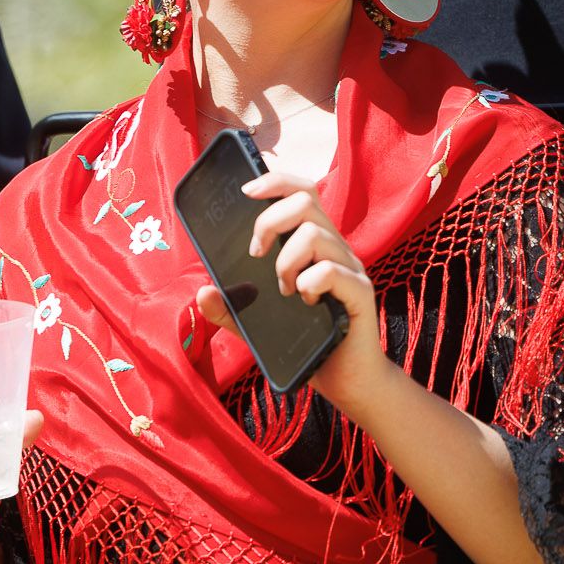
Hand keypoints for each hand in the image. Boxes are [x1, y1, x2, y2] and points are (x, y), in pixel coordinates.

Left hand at [195, 169, 389, 408]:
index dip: (275, 181)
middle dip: (270, 220)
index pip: (301, 191)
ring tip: (283, 290)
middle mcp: (335, 248)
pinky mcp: (360, 292)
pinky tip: (304, 302)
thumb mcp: (260, 325)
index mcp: (314, 245)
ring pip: (315, 234)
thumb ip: (231, 311)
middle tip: (256, 254)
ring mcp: (350, 268)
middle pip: (306, 198)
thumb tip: (202, 294)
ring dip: (285, 261)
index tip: (246, 192)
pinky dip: (308, 283)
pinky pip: (331, 270)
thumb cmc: (308, 344)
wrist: (347, 382)